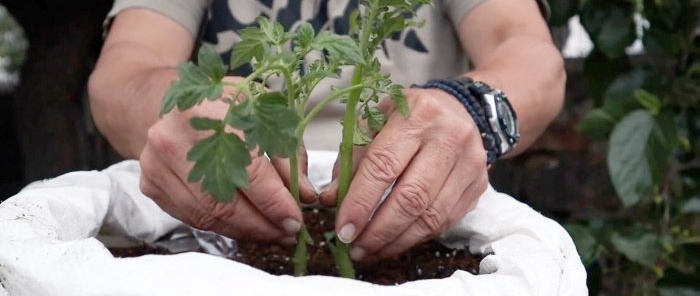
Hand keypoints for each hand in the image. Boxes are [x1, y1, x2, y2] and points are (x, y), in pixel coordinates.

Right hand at [139, 92, 317, 242]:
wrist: (173, 100)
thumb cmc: (228, 105)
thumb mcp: (266, 113)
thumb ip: (289, 153)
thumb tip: (306, 195)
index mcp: (208, 113)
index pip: (248, 172)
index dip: (275, 203)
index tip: (295, 221)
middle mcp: (174, 139)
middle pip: (225, 202)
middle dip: (262, 224)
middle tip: (287, 234)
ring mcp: (157, 164)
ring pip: (208, 216)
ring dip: (244, 231)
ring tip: (270, 233)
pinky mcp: (151, 184)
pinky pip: (193, 217)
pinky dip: (222, 226)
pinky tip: (244, 225)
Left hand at [320, 88, 488, 259]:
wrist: (458, 109)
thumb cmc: (407, 117)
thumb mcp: (374, 124)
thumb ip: (351, 161)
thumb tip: (330, 200)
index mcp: (416, 115)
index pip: (383, 166)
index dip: (360, 203)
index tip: (343, 229)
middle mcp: (448, 137)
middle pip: (411, 198)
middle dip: (378, 230)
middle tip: (356, 248)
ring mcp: (469, 163)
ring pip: (431, 216)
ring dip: (396, 241)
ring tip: (371, 251)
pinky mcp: (478, 185)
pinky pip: (445, 222)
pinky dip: (416, 237)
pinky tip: (395, 242)